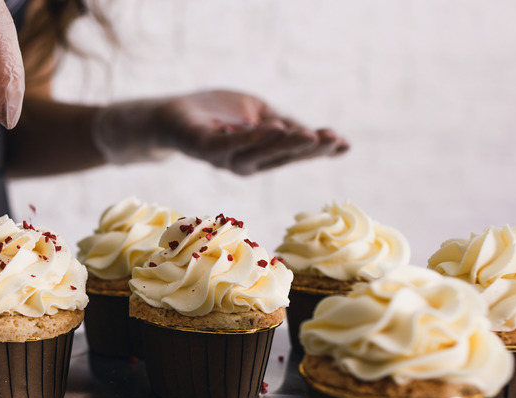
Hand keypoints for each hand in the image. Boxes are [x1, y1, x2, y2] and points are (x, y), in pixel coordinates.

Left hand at [92, 90, 348, 174]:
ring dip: (284, 145)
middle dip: (307, 149)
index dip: (318, 151)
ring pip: (258, 155)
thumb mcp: (257, 115)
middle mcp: (243, 163)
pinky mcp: (202, 148)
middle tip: (333, 140)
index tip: (346, 145)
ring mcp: (223, 158)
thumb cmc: (215, 117)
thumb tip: (318, 136)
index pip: (293, 153)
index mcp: (259, 156)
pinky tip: (273, 128)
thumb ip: (282, 126)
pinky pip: (230, 146)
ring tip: (310, 134)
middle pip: (279, 157)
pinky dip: (252, 138)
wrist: (169, 116)